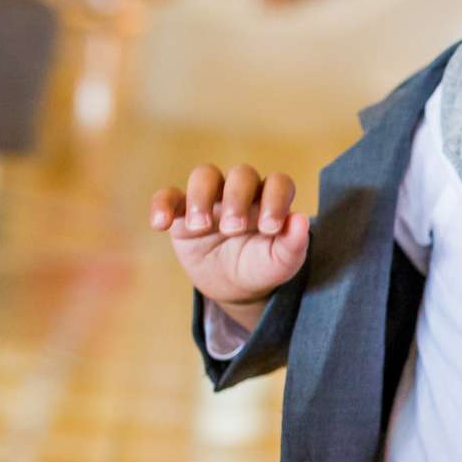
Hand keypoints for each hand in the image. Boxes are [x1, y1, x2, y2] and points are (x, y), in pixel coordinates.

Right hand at [149, 163, 308, 324]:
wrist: (233, 287)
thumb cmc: (260, 269)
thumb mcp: (279, 265)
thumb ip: (293, 245)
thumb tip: (301, 220)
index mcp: (271, 201)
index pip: (278, 183)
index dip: (275, 199)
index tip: (270, 228)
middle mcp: (242, 193)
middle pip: (241, 174)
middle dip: (237, 198)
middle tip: (233, 229)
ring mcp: (211, 199)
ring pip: (205, 175)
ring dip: (201, 196)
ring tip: (201, 226)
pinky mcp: (182, 211)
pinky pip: (168, 196)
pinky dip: (161, 205)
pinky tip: (161, 224)